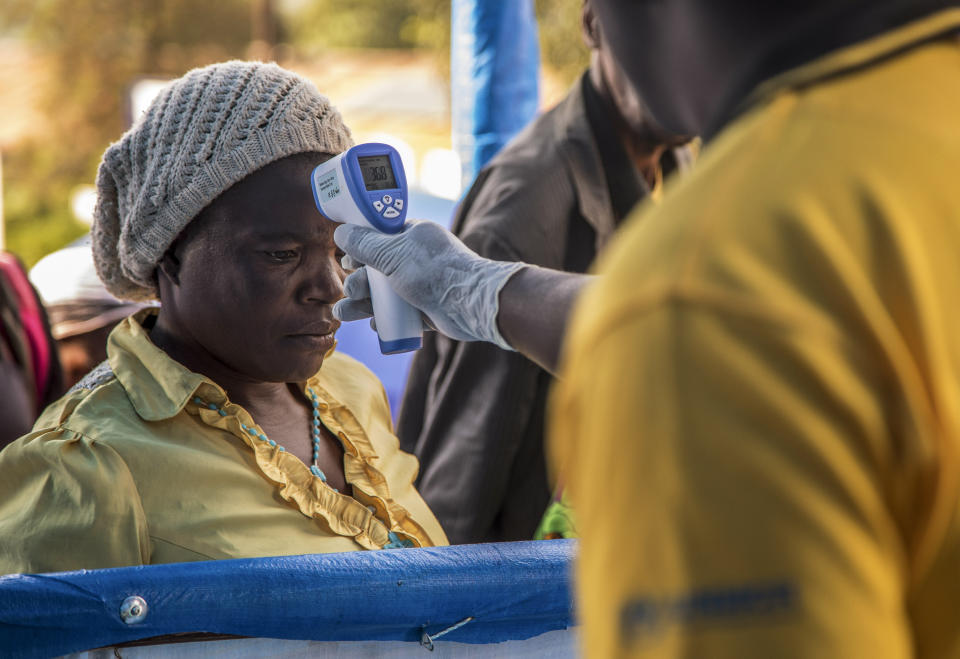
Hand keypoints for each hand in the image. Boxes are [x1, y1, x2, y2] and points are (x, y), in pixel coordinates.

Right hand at [333, 220, 525, 349]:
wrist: (470, 305)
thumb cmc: (433, 272)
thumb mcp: (393, 254)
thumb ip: (365, 244)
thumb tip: (340, 232)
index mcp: (412, 235)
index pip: (379, 237)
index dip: (360, 249)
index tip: (347, 261)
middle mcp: (416, 258)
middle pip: (378, 269)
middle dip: (359, 282)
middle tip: (352, 291)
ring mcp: (421, 284)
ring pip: (385, 294)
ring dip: (363, 303)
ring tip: (345, 313)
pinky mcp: (426, 308)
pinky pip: (399, 313)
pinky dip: (386, 318)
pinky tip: (375, 325)